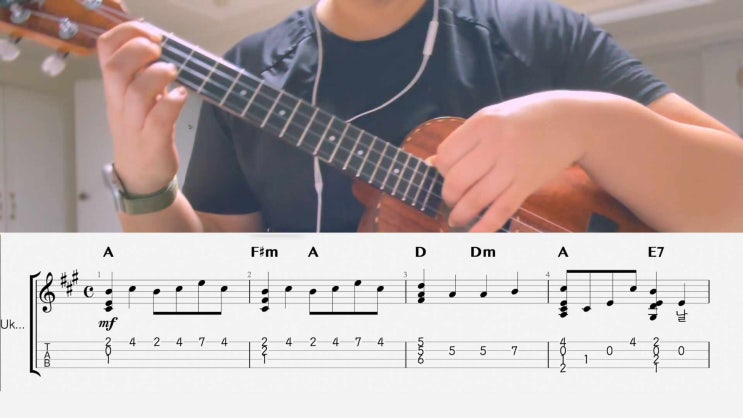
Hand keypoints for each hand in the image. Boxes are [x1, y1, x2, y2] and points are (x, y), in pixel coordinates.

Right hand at [97, 22, 187, 194]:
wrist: (141, 177)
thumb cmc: (142, 131)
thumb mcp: (137, 97)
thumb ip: (143, 72)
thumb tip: (157, 43)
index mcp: (115, 88)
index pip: (106, 49)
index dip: (127, 33)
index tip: (151, 34)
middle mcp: (119, 104)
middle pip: (116, 68)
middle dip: (139, 50)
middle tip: (160, 51)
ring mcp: (134, 125)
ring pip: (136, 93)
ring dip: (157, 75)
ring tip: (173, 72)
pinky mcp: (152, 143)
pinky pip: (158, 120)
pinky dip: (172, 103)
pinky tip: (182, 95)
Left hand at [433, 91, 596, 231]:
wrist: (570, 122)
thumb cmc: (524, 119)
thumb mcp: (492, 118)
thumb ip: (464, 140)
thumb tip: (431, 165)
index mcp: (483, 123)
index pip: (446, 155)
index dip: (441, 169)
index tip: (447, 174)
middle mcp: (496, 144)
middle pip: (456, 180)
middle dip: (448, 196)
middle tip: (450, 199)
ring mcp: (513, 165)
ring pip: (476, 199)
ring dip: (460, 214)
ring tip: (456, 219)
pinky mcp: (527, 184)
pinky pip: (501, 210)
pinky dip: (484, 227)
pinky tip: (473, 235)